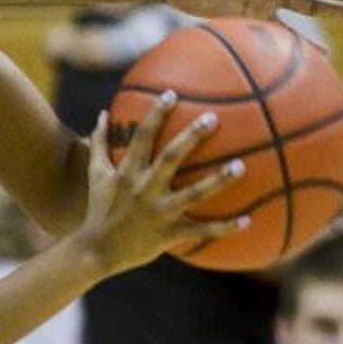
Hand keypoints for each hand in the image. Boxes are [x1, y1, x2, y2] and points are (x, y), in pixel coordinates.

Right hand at [76, 92, 245, 275]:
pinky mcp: (169, 234)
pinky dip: (224, 227)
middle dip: (192, 137)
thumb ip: (99, 143)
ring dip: (218, 180)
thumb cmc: (98, 207)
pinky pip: (201, 230)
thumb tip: (103, 113)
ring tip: (241, 165)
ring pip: (194, 194)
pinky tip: (248, 220)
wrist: (97, 249)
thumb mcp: (95, 173)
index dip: (155, 115)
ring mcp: (158, 213)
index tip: (171, 94)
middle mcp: (143, 189)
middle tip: (212, 118)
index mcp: (127, 172)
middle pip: (171, 159)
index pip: (142, 137)